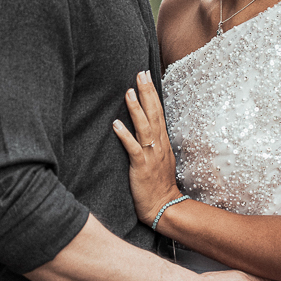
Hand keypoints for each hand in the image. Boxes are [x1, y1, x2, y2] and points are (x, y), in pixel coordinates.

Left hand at [113, 70, 180, 226]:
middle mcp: (159, 145)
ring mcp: (151, 156)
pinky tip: (116, 124)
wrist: (164, 207)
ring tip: (129, 92)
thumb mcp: (160, 158)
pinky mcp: (142, 168)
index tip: (146, 74)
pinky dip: (125, 135)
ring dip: (136, 109)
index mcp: (163, 142)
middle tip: (140, 73)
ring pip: (145, 128)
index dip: (152, 93)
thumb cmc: (159, 184)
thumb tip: (145, 125)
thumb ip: (153, 141)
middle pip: (154, 114)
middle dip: (147, 93)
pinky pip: (133, 149)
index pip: (158, 111)